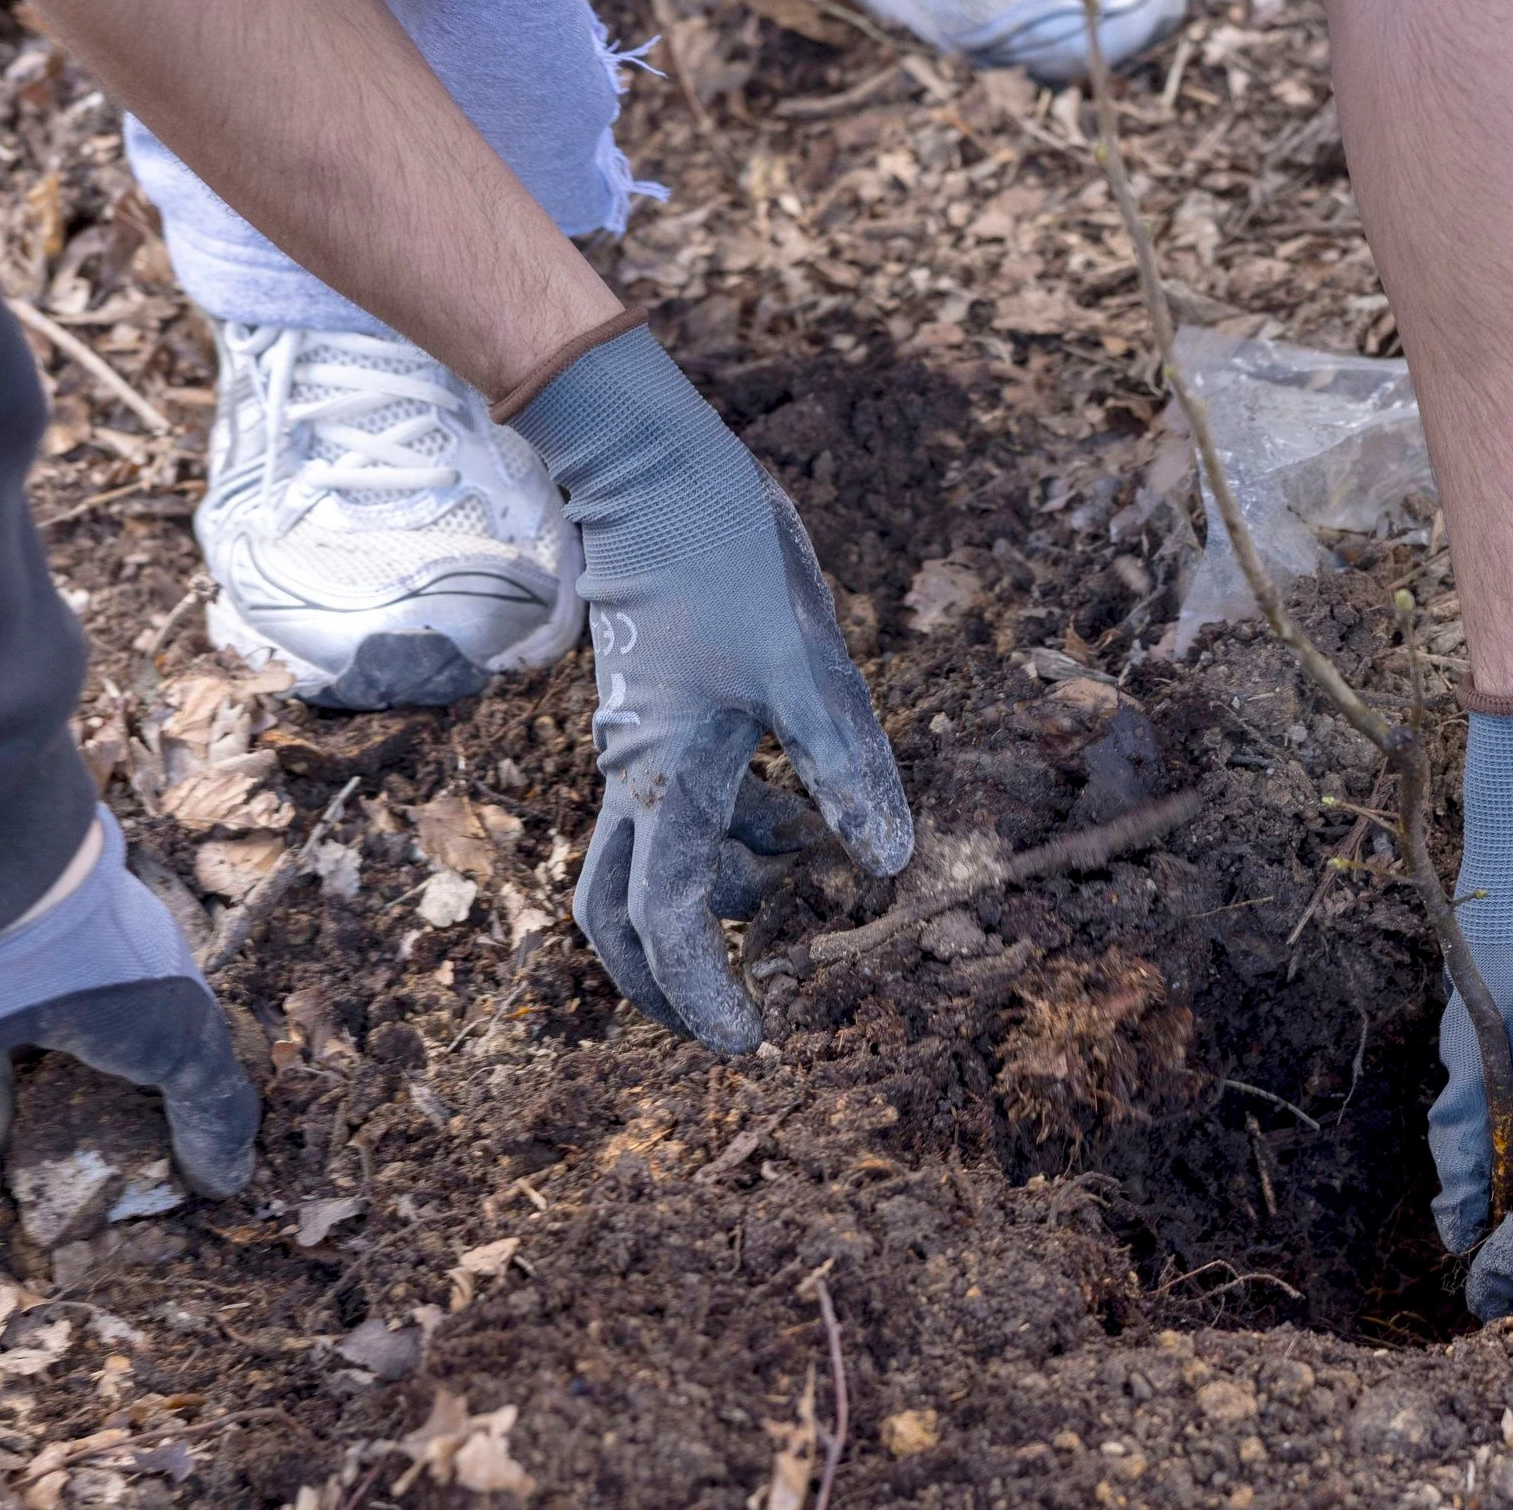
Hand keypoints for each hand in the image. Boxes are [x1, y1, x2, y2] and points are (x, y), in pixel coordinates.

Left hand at [0, 811, 257, 1207]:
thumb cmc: (114, 973)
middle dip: (59, 1128)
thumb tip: (226, 1182)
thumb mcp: (194, 1047)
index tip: (149, 1157)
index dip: (138, 1098)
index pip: (126, 1040)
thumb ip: (211, 1112)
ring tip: (15, 1196)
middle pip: (48, 1066)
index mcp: (111, 974)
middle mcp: (39, 983)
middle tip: (74, 1188)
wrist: (3, 919)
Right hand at [510, 322, 911, 1050]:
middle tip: (733, 1026)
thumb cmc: (725, 557)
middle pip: (623, 916)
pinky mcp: (658, 713)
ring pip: (652, 859)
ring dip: (712, 902)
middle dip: (670, 983)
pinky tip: (792, 827)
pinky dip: (727, 838)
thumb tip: (889, 870)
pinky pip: (678, 806)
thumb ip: (844, 764)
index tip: (749, 1045)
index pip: (668, 921)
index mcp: (670, 777)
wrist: (652, 468)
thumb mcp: (806, 662)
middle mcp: (640, 775)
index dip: (702, 995)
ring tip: (795, 908)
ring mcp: (642, 744)